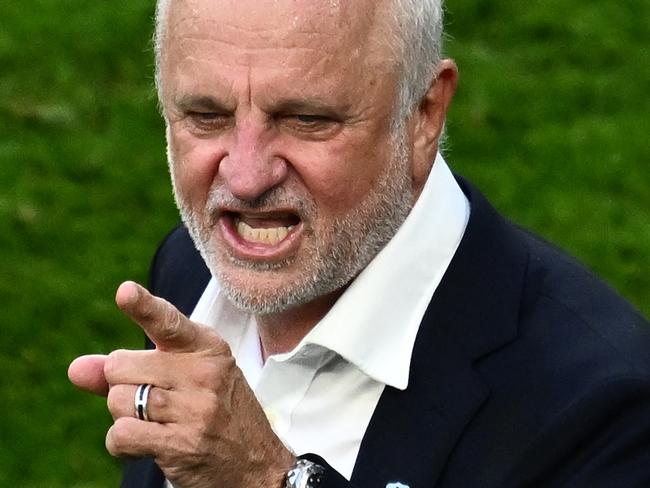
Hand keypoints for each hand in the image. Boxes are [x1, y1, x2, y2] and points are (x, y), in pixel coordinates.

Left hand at [68, 281, 294, 487]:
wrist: (257, 464)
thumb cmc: (217, 413)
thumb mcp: (188, 379)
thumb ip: (131, 369)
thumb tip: (76, 368)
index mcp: (207, 347)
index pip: (169, 322)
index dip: (143, 307)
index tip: (125, 292)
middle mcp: (203, 372)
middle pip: (120, 366)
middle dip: (124, 386)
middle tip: (157, 400)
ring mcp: (195, 408)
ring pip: (118, 401)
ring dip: (126, 417)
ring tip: (159, 423)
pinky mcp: (182, 443)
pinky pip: (120, 434)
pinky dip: (121, 444)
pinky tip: (146, 444)